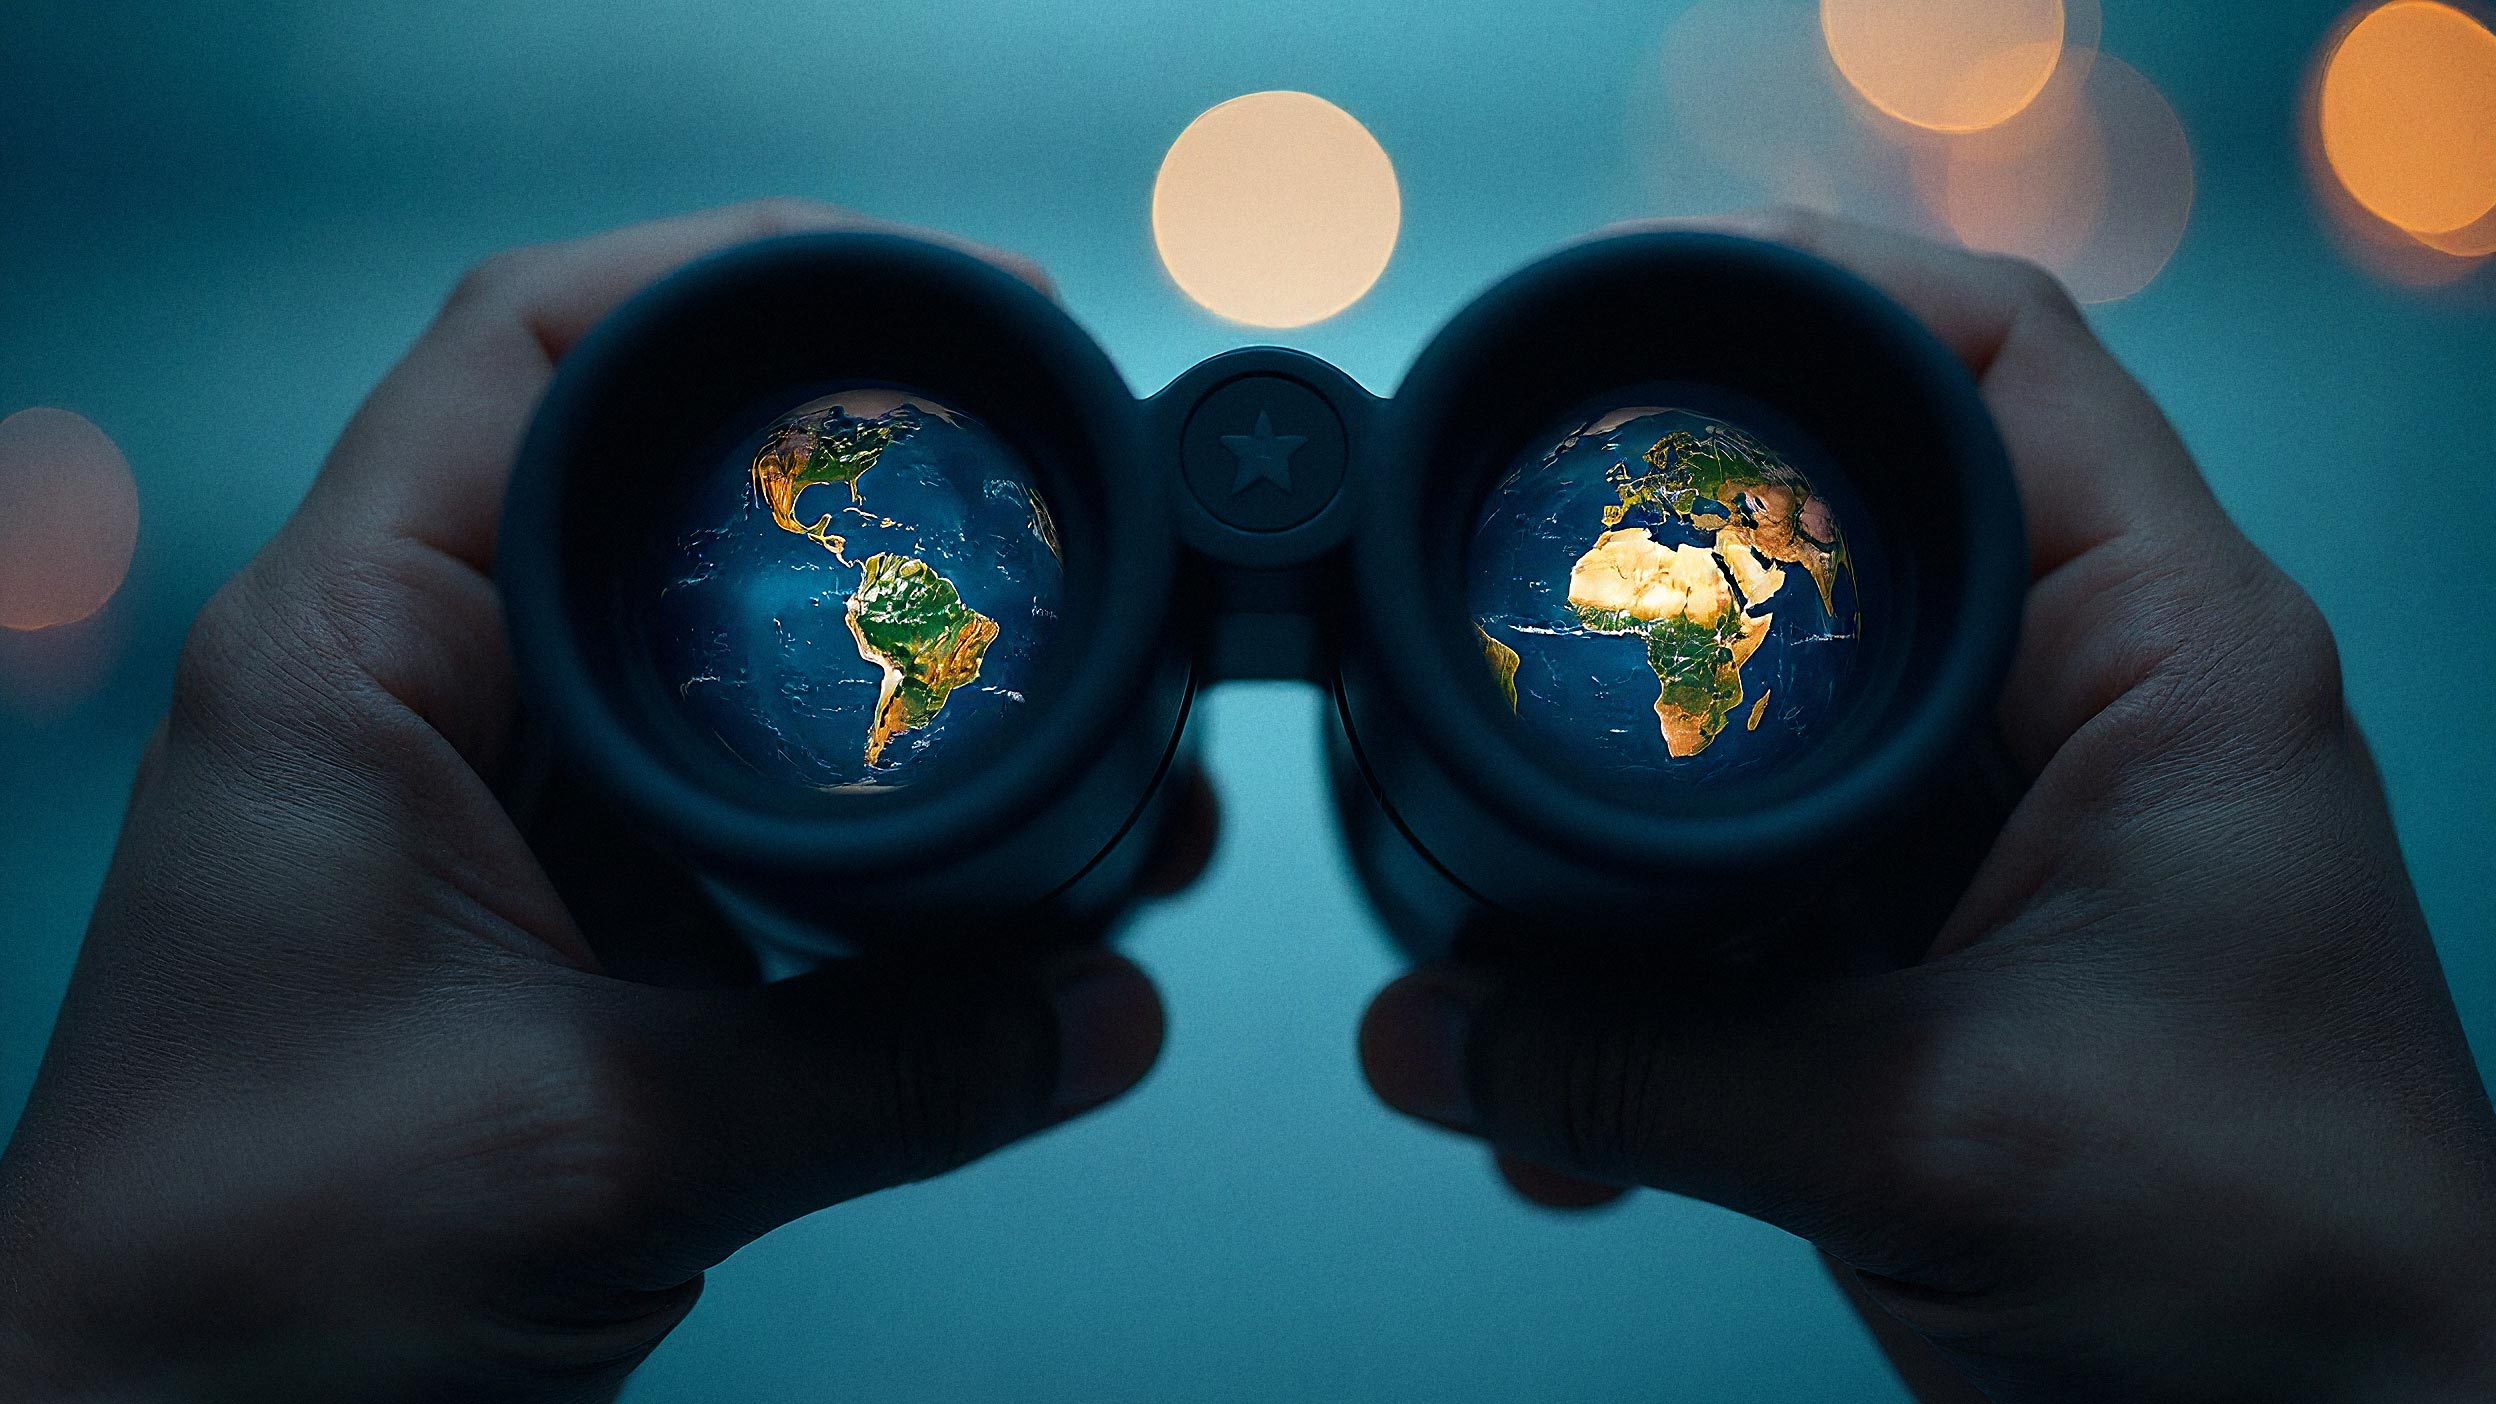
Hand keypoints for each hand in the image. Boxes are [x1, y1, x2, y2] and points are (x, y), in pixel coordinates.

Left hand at [0, 201, 1208, 1402]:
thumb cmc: (254, 1278)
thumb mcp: (606, 1148)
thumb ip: (891, 1068)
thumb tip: (1111, 1009)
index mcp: (353, 659)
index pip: (531, 351)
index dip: (739, 287)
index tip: (940, 303)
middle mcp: (417, 696)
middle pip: (643, 478)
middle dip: (849, 467)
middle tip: (1037, 470)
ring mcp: (493, 808)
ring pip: (703, 652)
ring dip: (873, 654)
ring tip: (1068, 663)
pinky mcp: (558, 918)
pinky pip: (733, 803)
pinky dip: (864, 803)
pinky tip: (993, 835)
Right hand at [1360, 210, 2495, 1401]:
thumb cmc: (2270, 1265)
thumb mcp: (1925, 1135)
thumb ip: (1639, 1074)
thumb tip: (1420, 1035)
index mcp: (2164, 663)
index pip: (2004, 370)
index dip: (1818, 301)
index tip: (1633, 319)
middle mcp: (2082, 719)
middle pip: (1857, 533)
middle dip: (1677, 565)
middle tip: (1516, 572)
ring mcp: (1998, 842)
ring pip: (1777, 732)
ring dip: (1630, 810)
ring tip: (1496, 861)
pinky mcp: (1928, 963)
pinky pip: (1747, 905)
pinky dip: (1638, 972)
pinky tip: (1552, 1073)